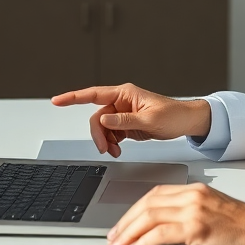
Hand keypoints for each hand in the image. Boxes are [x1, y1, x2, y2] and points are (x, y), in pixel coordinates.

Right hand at [51, 83, 211, 157]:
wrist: (186, 123)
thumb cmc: (173, 115)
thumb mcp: (149, 119)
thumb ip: (125, 120)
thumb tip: (105, 119)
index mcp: (125, 93)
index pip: (94, 94)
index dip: (73, 97)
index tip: (57, 100)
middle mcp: (121, 102)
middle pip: (97, 117)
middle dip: (98, 134)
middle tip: (104, 148)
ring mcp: (123, 114)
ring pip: (103, 127)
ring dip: (106, 141)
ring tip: (115, 151)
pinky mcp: (126, 125)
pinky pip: (111, 134)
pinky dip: (112, 143)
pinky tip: (118, 150)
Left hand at [107, 182, 244, 244]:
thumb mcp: (214, 213)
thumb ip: (190, 215)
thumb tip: (163, 230)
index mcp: (196, 190)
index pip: (155, 195)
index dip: (134, 210)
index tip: (123, 224)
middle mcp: (193, 195)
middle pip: (148, 203)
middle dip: (125, 221)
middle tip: (113, 236)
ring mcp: (195, 210)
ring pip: (150, 216)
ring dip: (129, 232)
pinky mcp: (197, 227)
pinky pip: (160, 232)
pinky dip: (143, 241)